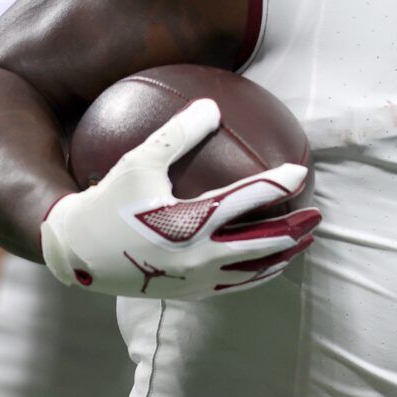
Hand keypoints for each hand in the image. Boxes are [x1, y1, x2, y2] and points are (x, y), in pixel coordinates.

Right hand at [41, 98, 319, 300]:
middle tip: (317, 213)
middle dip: (295, 227)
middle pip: (264, 241)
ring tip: (304, 241)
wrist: (78, 253)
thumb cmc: (107, 202)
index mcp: (190, 220)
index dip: (280, 183)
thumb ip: (177, 133)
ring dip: (284, 254)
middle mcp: (200, 253)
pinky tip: (271, 263)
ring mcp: (198, 277)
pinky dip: (260, 273)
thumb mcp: (139, 162)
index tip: (301, 171)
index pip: (248, 199)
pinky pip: (236, 284)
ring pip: (255, 269)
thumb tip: (212, 105)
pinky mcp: (191, 291)